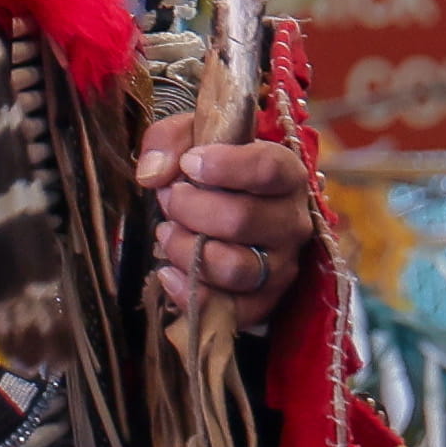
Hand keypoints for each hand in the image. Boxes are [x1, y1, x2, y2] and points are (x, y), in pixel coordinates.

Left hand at [141, 116, 313, 314]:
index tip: (188, 164)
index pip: (268, 168)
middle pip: (241, 219)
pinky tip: (169, 273)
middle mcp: (292, 221)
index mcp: (287, 173)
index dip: (223, 166)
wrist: (231, 207)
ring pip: (233, 267)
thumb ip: (169, 140)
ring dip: (186, 250)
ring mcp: (281, 264)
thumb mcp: (193, 137)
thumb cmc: (215, 169)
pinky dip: (190, 294)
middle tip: (170, 198)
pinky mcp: (264, 300)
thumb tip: (153, 174)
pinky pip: (229, 310)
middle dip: (190, 208)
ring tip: (167, 232)